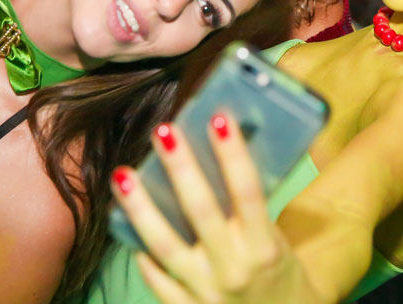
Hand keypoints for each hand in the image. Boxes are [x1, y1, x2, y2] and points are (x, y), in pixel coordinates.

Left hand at [113, 114, 315, 303]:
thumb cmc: (280, 275)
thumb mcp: (278, 241)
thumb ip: (251, 209)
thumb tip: (220, 155)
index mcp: (263, 247)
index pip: (248, 191)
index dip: (233, 154)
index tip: (219, 117)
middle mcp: (234, 269)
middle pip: (201, 211)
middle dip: (181, 168)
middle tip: (164, 131)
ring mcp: (207, 292)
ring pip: (166, 245)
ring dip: (141, 207)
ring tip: (122, 175)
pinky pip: (157, 281)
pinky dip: (142, 254)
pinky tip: (125, 224)